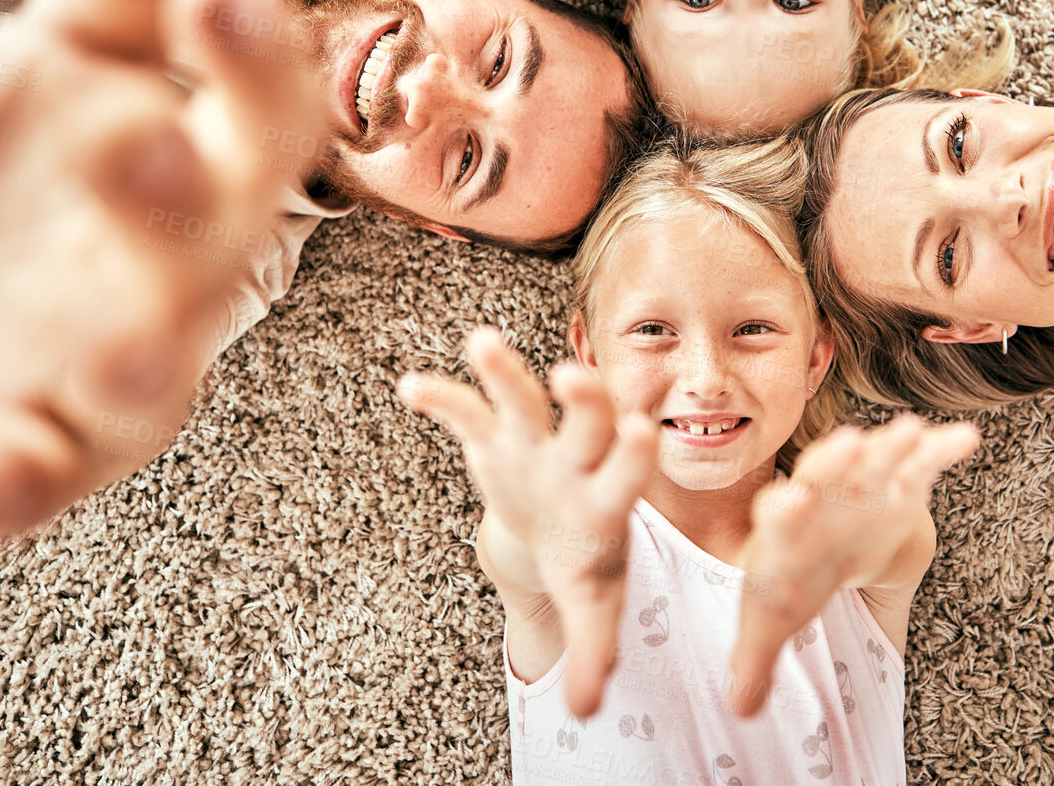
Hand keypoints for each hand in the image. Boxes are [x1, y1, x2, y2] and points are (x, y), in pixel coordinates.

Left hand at [0, 0, 320, 536]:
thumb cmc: (25, 178)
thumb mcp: (68, 59)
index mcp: (202, 161)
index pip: (259, 111)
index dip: (248, 63)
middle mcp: (179, 271)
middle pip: (220, 237)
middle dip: (186, 194)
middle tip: (129, 140)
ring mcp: (109, 375)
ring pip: (154, 375)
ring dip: (141, 364)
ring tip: (115, 355)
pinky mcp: (27, 460)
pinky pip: (35, 481)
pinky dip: (19, 481)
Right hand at [398, 327, 658, 717]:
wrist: (556, 529)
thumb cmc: (583, 561)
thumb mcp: (592, 602)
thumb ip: (593, 648)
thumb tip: (584, 711)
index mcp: (609, 496)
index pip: (629, 471)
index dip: (633, 452)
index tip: (643, 429)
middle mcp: (578, 457)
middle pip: (588, 420)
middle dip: (585, 399)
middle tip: (575, 376)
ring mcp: (536, 442)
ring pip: (524, 399)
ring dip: (504, 373)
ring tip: (481, 343)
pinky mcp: (495, 437)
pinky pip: (468, 413)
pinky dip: (443, 399)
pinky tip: (410, 387)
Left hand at [727, 414, 977, 715]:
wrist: (839, 539)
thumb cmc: (802, 575)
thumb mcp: (777, 615)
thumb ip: (757, 657)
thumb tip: (740, 710)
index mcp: (785, 532)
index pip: (778, 521)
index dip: (782, 514)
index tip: (785, 504)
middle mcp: (822, 498)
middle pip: (823, 475)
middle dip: (834, 461)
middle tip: (846, 443)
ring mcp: (862, 485)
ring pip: (874, 458)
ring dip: (891, 445)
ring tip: (911, 430)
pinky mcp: (900, 482)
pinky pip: (922, 462)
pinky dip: (941, 449)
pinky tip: (966, 438)